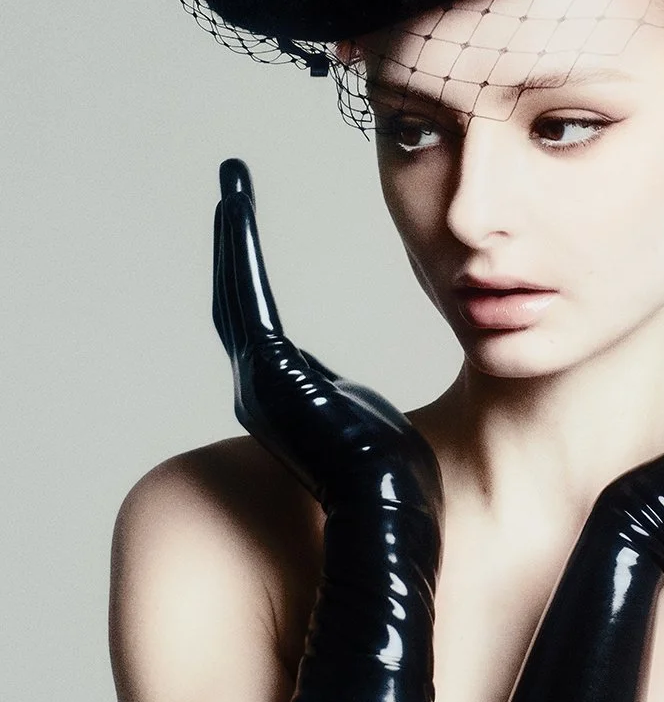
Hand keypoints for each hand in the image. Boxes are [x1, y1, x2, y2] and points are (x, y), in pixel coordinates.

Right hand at [213, 158, 442, 519]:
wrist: (393, 512)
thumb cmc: (394, 483)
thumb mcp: (365, 425)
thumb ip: (345, 405)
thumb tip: (350, 403)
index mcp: (286, 396)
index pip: (257, 320)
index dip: (249, 272)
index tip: (249, 228)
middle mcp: (259, 388)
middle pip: (234, 300)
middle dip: (232, 243)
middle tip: (230, 189)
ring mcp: (258, 382)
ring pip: (235, 293)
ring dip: (233, 238)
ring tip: (232, 188)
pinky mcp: (268, 375)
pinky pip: (247, 298)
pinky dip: (240, 251)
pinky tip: (237, 208)